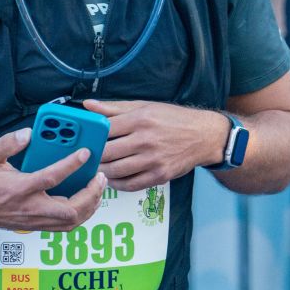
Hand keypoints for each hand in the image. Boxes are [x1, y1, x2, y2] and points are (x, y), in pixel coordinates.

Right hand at [0, 128, 106, 231]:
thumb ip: (8, 143)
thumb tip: (28, 134)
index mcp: (19, 189)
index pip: (52, 178)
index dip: (72, 164)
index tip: (86, 152)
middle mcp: (29, 208)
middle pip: (70, 210)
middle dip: (91, 194)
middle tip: (99, 176)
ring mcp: (33, 220)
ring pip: (71, 222)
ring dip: (89, 206)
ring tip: (96, 188)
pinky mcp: (34, 226)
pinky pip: (64, 226)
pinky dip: (79, 214)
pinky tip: (83, 201)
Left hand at [83, 99, 229, 189]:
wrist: (203, 136)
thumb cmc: (172, 119)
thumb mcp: (144, 106)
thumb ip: (114, 108)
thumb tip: (88, 105)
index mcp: (140, 119)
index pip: (105, 129)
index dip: (92, 136)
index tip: (86, 139)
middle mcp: (146, 140)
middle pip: (108, 152)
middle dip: (94, 156)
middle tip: (88, 157)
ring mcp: (153, 160)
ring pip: (116, 171)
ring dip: (103, 171)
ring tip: (97, 168)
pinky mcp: (160, 175)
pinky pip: (131, 184)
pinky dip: (117, 184)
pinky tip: (112, 179)